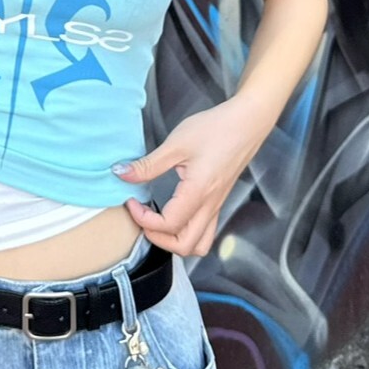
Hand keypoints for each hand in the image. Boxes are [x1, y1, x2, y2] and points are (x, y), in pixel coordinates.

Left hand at [112, 101, 257, 256]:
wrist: (247, 122)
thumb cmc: (215, 129)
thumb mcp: (176, 144)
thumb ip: (148, 164)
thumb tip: (121, 173)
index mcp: (198, 193)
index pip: (169, 225)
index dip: (144, 220)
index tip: (132, 202)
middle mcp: (210, 206)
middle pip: (185, 245)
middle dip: (158, 238)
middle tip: (143, 216)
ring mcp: (217, 206)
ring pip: (198, 244)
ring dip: (175, 241)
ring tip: (157, 220)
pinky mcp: (219, 201)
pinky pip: (205, 232)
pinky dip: (187, 234)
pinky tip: (175, 215)